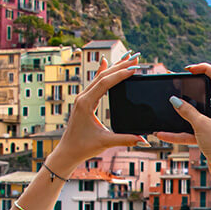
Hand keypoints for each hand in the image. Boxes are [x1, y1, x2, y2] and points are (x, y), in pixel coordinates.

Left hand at [50, 52, 145, 170]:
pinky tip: (106, 64)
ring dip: (113, 67)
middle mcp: (82, 97)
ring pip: (99, 77)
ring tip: (127, 58)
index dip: (120, 74)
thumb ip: (125, 139)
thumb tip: (143, 139)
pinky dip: (103, 73)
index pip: (105, 83)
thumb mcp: (105, 142)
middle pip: (102, 76)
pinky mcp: (84, 102)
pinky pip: (95, 83)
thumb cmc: (82, 147)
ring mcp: (82, 98)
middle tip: (135, 57)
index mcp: (86, 103)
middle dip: (120, 66)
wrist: (67, 152)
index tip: (134, 68)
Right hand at [157, 63, 210, 177]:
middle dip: (189, 92)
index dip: (205, 69)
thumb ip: (187, 111)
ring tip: (166, 109)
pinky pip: (191, 130)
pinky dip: (179, 133)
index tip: (189, 69)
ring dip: (181, 115)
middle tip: (175, 87)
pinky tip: (163, 134)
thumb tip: (174, 100)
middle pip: (205, 94)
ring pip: (195, 114)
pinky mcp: (208, 135)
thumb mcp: (201, 125)